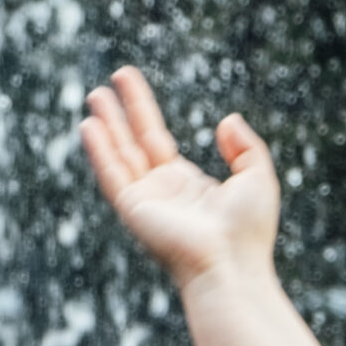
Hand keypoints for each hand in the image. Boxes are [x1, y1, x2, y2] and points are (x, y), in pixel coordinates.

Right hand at [79, 66, 278, 292]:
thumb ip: (245, 147)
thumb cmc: (248, 231)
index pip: (156, 140)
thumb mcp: (257, 178)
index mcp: (187, 187)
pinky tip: (89, 126)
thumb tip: (227, 121)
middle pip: (134, 144)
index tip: (127, 81)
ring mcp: (146, 202)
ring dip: (106, 127)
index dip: (142, 110)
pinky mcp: (134, 210)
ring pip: (119, 156)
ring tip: (94, 96)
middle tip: (105, 85)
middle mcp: (162, 193)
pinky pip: (112, 175)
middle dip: (120, 114)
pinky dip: (100, 151)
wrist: (231, 265)